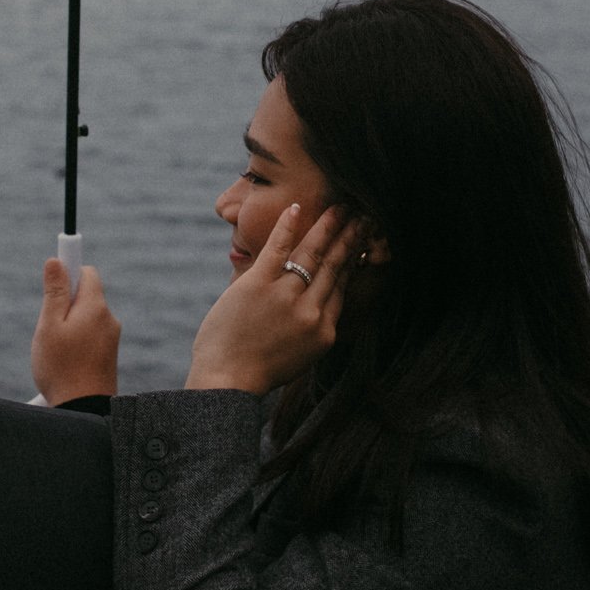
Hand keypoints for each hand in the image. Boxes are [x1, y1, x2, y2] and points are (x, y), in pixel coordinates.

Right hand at [31, 259, 120, 403]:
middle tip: (48, 325)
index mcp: (95, 307)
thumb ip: (53, 292)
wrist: (84, 410)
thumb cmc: (61, 368)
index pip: (87, 272)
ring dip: (69, 324)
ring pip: (86, 317)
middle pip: (85, 295)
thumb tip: (56, 261)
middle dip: (64, 302)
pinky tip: (66, 360)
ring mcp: (111, 338)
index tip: (54, 278)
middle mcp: (108, 319)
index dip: (68, 270)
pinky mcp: (108, 355)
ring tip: (56, 349)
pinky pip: (90, 335)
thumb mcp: (49, 326)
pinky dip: (77, 340)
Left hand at [187, 204, 360, 394]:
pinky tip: (296, 208)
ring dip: (328, 227)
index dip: (352, 262)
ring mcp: (285, 296)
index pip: (340, 286)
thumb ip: (311, 327)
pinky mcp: (258, 285)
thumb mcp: (300, 355)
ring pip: (312, 254)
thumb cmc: (257, 371)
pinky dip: (287, 227)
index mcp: (323, 330)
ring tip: (340, 209)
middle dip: (350, 238)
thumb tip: (317, 302)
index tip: (360, 243)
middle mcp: (310, 311)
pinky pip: (277, 249)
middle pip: (334, 266)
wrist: (227, 381)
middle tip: (363, 216)